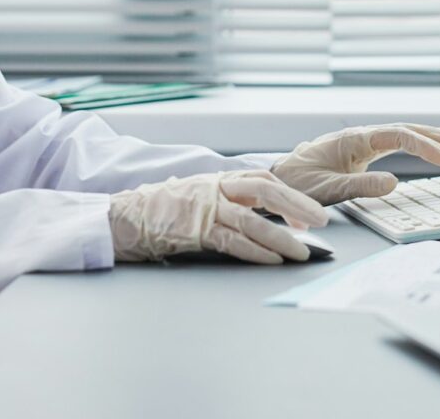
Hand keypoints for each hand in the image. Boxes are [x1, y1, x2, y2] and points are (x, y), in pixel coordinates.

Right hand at [108, 170, 327, 264]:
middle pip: (265, 190)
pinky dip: (255, 251)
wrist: (118, 218)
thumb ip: (221, 203)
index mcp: (215, 179)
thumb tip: (253, 219)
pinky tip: (272, 260)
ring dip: (282, 237)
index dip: (288, 193)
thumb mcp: (192, 197)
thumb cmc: (154, 212)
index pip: (260, 179)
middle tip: (321, 222)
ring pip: (252, 219)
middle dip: (297, 205)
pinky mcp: (193, 230)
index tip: (307, 212)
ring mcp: (203, 208)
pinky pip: (231, 241)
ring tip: (303, 252)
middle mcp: (213, 188)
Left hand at [271, 123, 439, 204]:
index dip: (423, 145)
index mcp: (352, 140)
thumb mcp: (328, 189)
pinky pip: (388, 144)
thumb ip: (361, 185)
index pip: (396, 136)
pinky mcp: (356, 153)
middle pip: (401, 129)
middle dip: (429, 134)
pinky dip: (408, 144)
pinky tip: (419, 148)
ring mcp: (357, 143)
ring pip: (396, 134)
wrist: (275, 179)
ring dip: (422, 136)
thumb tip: (395, 182)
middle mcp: (357, 137)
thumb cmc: (296, 184)